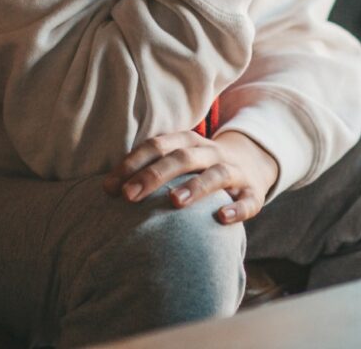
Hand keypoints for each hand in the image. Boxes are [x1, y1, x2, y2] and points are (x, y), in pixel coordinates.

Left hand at [102, 129, 280, 224]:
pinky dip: (237, 208)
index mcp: (189, 142)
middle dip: (154, 175)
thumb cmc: (200, 168)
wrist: (252, 163)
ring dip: (195, 187)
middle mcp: (212, 153)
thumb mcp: (179, 159)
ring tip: (174, 202)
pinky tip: (221, 218)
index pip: (158, 145)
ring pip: (216, 175)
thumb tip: (108, 189)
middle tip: (129, 196)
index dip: (133, 163)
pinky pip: (248, 200)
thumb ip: (149, 169)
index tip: (110, 186)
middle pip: (183, 157)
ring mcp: (235, 171)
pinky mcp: (253, 192)